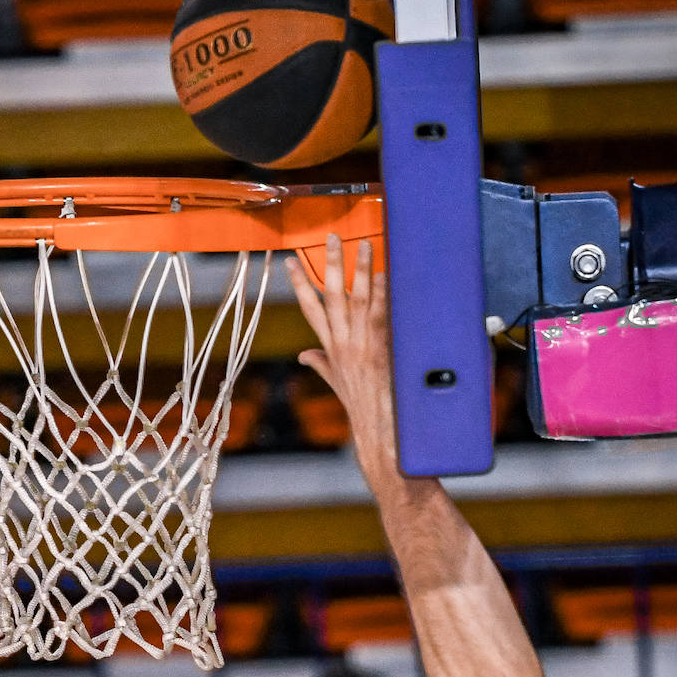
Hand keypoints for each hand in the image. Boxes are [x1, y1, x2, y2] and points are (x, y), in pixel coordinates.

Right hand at [285, 234, 398, 490]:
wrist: (378, 438)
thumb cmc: (363, 412)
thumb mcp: (338, 385)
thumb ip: (322, 365)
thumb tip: (305, 355)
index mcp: (330, 350)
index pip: (310, 310)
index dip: (299, 284)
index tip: (291, 262)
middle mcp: (341, 346)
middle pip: (329, 297)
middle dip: (328, 265)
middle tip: (331, 238)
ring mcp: (360, 348)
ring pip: (356, 301)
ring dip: (360, 271)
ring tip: (364, 244)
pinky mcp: (380, 352)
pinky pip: (380, 316)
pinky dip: (382, 295)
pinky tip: (385, 274)